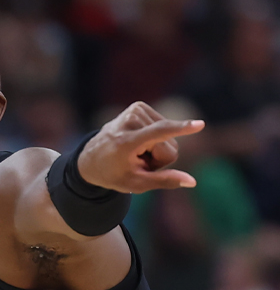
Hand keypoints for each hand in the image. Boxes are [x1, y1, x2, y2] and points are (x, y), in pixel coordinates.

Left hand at [77, 101, 204, 192]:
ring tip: (134, 151)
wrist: (90, 159)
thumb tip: (192, 182)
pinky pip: (164, 126)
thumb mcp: (135, 184)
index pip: (159, 133)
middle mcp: (130, 121)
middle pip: (170, 147)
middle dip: (158, 159)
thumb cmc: (113, 174)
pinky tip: (137, 141)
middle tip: (136, 161)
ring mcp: (134, 110)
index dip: (181, 129)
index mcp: (127, 142)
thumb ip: (163, 181)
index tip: (200, 125)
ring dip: (155, 148)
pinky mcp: (138, 106)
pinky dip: (153, 138)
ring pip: (169, 137)